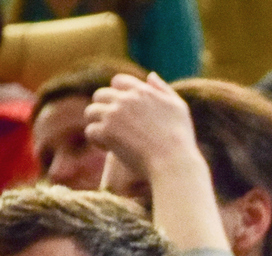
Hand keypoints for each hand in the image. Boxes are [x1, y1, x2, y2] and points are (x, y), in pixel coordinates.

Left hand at [87, 72, 232, 255]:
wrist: (174, 163)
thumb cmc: (181, 139)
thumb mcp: (179, 108)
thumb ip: (163, 89)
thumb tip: (150, 75)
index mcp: (142, 90)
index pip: (118, 81)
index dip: (117, 94)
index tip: (122, 110)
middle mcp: (125, 99)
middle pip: (100, 95)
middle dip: (104, 109)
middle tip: (113, 126)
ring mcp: (114, 114)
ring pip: (91, 112)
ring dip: (97, 124)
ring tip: (108, 138)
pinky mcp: (107, 132)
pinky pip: (91, 131)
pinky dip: (97, 141)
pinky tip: (109, 148)